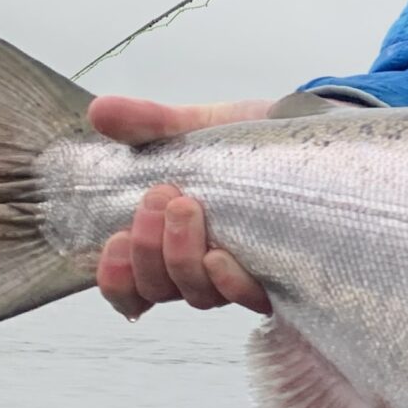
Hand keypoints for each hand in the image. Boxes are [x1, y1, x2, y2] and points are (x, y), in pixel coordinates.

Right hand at [89, 96, 274, 320]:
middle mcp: (200, 267)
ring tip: (185, 207)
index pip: (131, 286)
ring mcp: (238, 273)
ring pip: (197, 293)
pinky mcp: (281, 275)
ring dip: (181, 256)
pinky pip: (248, 297)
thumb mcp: (195, 127)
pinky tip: (220, 256)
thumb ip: (148, 124)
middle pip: (159, 288)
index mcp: (169, 241)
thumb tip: (101, 110)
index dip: (116, 278)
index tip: (113, 242)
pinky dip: (227, 281)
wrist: (307, 134)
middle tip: (158, 197)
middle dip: (148, 250)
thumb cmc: (247, 144)